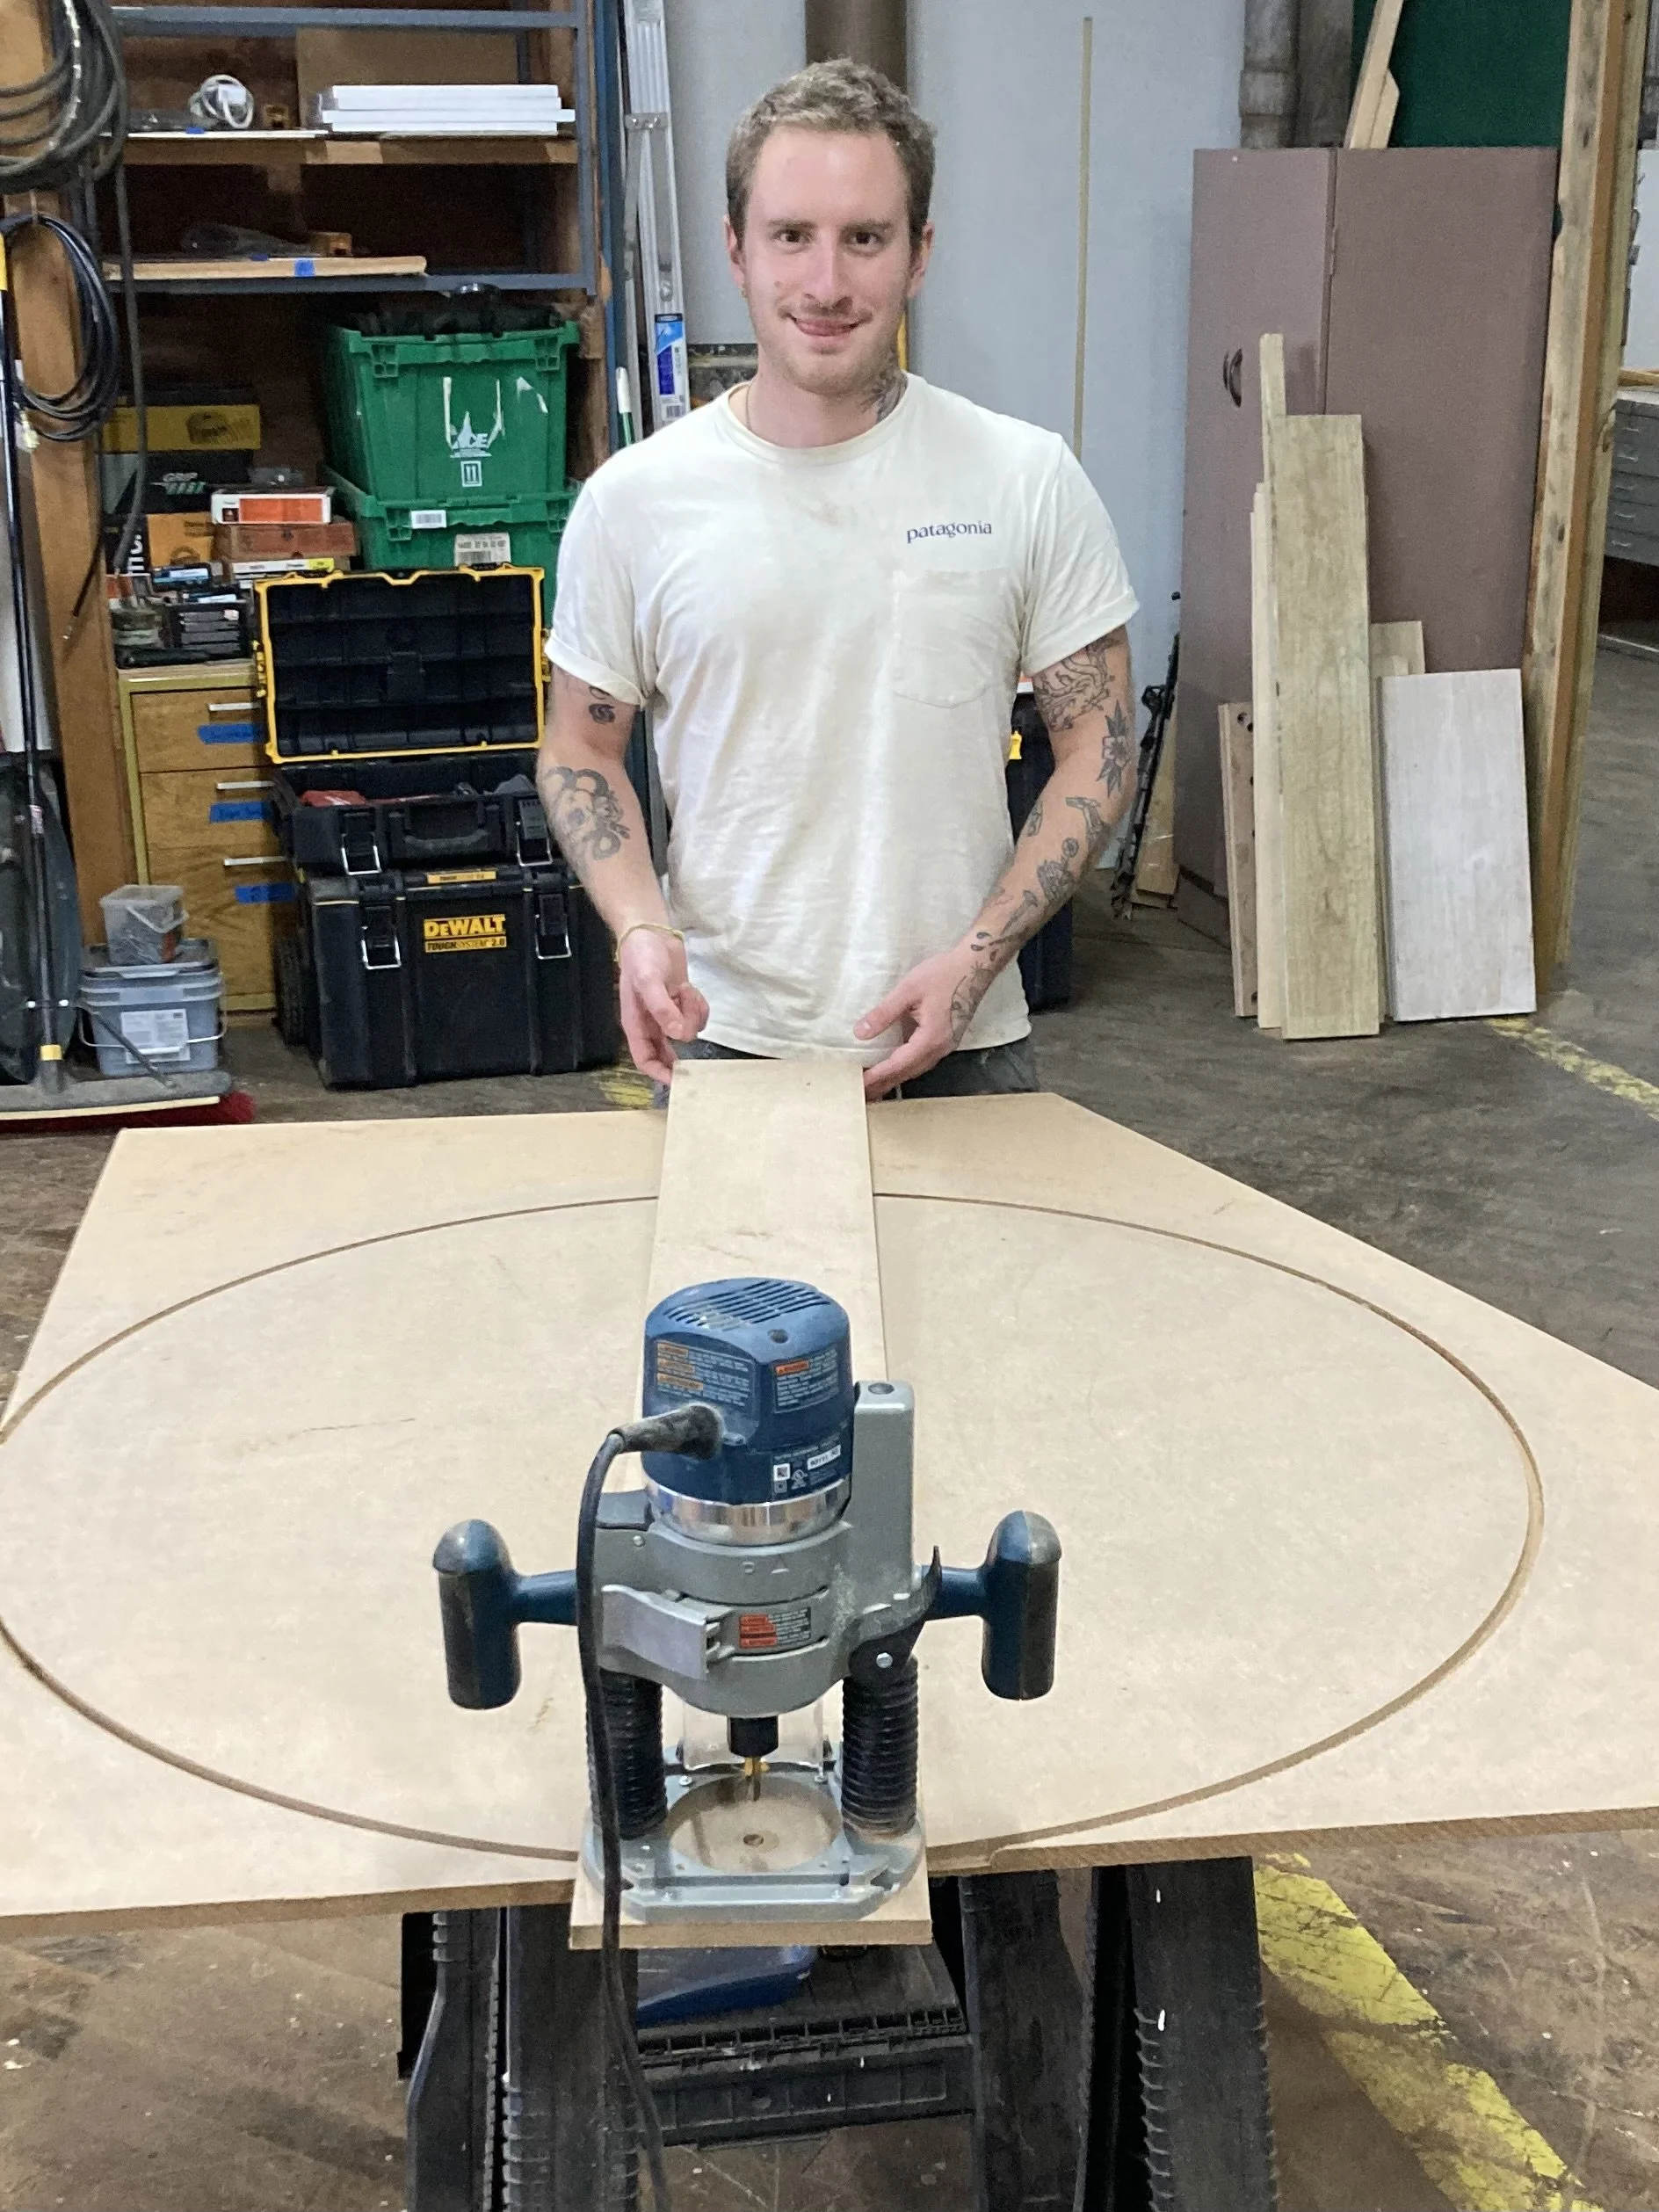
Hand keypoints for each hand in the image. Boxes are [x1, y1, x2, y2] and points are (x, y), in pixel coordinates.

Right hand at [618, 928, 708, 1084]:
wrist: (652, 933)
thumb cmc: (642, 956)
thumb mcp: (648, 981)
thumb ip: (662, 1009)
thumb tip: (677, 1035)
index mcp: (636, 1022)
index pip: (644, 1058)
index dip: (658, 1073)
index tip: (676, 1081)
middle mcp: (651, 1023)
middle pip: (667, 1052)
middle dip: (682, 1050)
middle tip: (697, 1054)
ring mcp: (668, 1013)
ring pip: (687, 1031)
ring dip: (691, 1014)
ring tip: (684, 991)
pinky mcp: (682, 1002)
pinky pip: (697, 1015)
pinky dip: (699, 1006)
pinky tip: (690, 989)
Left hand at [855, 945, 989, 1099]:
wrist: (975, 966)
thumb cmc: (943, 974)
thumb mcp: (909, 990)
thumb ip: (884, 1013)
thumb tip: (860, 1033)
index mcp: (930, 1039)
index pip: (898, 1064)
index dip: (878, 1076)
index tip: (860, 1086)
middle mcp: (940, 1048)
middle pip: (908, 1072)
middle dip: (885, 1084)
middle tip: (863, 1094)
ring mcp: (946, 1045)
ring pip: (916, 1068)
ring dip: (896, 1078)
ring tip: (876, 1085)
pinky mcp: (947, 1039)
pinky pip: (923, 1060)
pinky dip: (906, 1067)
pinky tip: (896, 1066)